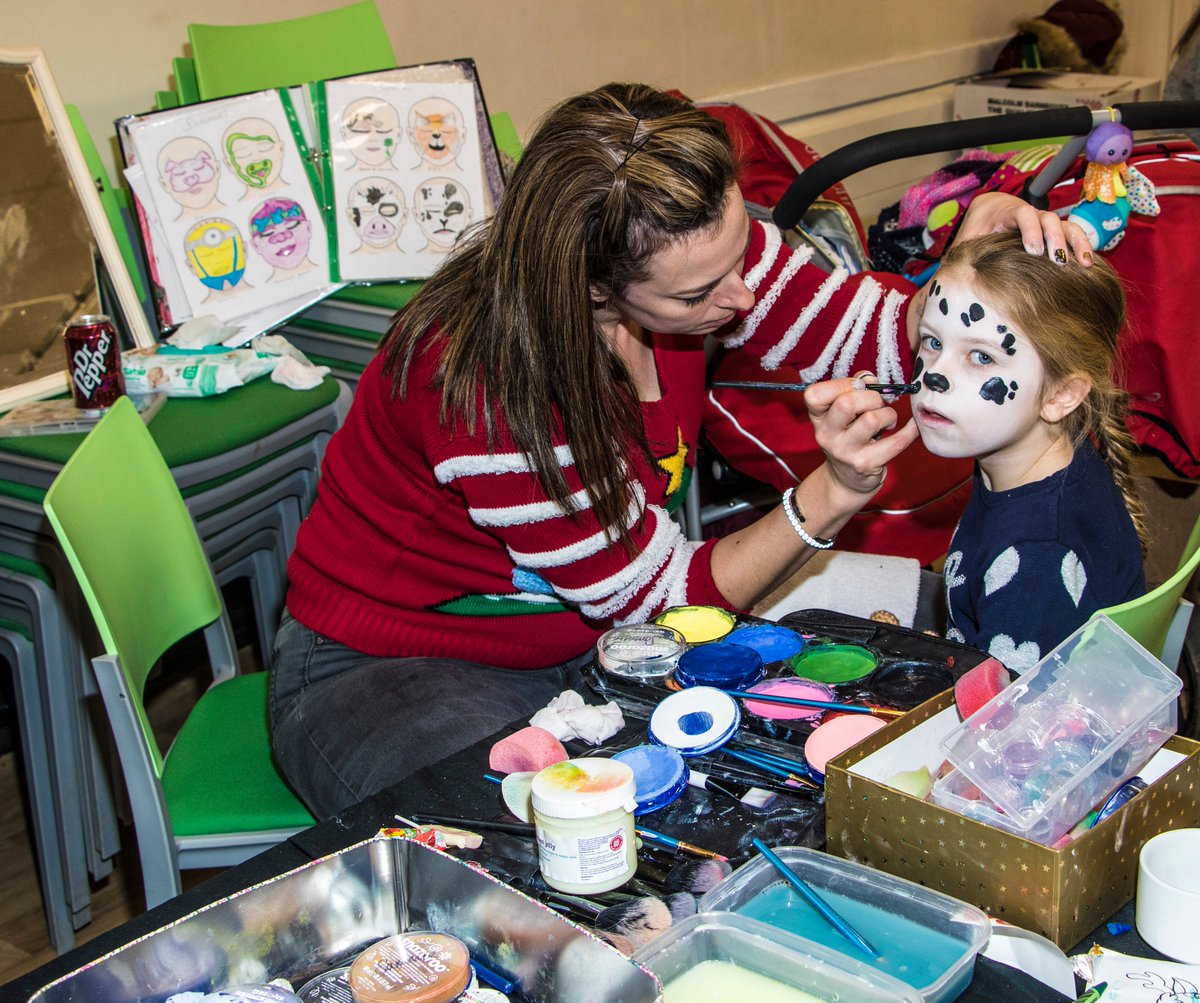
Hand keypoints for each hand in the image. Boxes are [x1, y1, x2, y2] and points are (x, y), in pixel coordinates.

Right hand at [804, 374, 918, 497]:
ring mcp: (845, 452)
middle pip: (847, 403)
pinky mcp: (866, 464)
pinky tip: (913, 426)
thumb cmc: (849, 438)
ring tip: (888, 420)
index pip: (815, 394)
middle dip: (871, 397)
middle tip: (878, 404)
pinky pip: (895, 442)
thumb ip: (852, 391)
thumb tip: (870, 378)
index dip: (841, 384)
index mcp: (818, 419)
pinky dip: (910, 431)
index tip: (859, 386)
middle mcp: (827, 435)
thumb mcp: (842, 416)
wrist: (847, 480)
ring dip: (888, 414)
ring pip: (872, 419)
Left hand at [957, 191, 1094, 265]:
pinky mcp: (1053, 233)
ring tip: (1084, 265)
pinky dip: (1082, 248)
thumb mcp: (966, 243)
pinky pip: (1072, 236)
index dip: (1030, 230)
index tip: (1034, 251)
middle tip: (1058, 261)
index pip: (1022, 214)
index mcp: (1004, 211)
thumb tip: (951, 275)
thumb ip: (962, 252)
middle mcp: (1027, 213)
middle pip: (1048, 218)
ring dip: (1076, 243)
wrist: (984, 222)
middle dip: (1055, 239)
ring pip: (1065, 226)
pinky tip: (1088, 265)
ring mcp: (1043, 222)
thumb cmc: (973, 235)